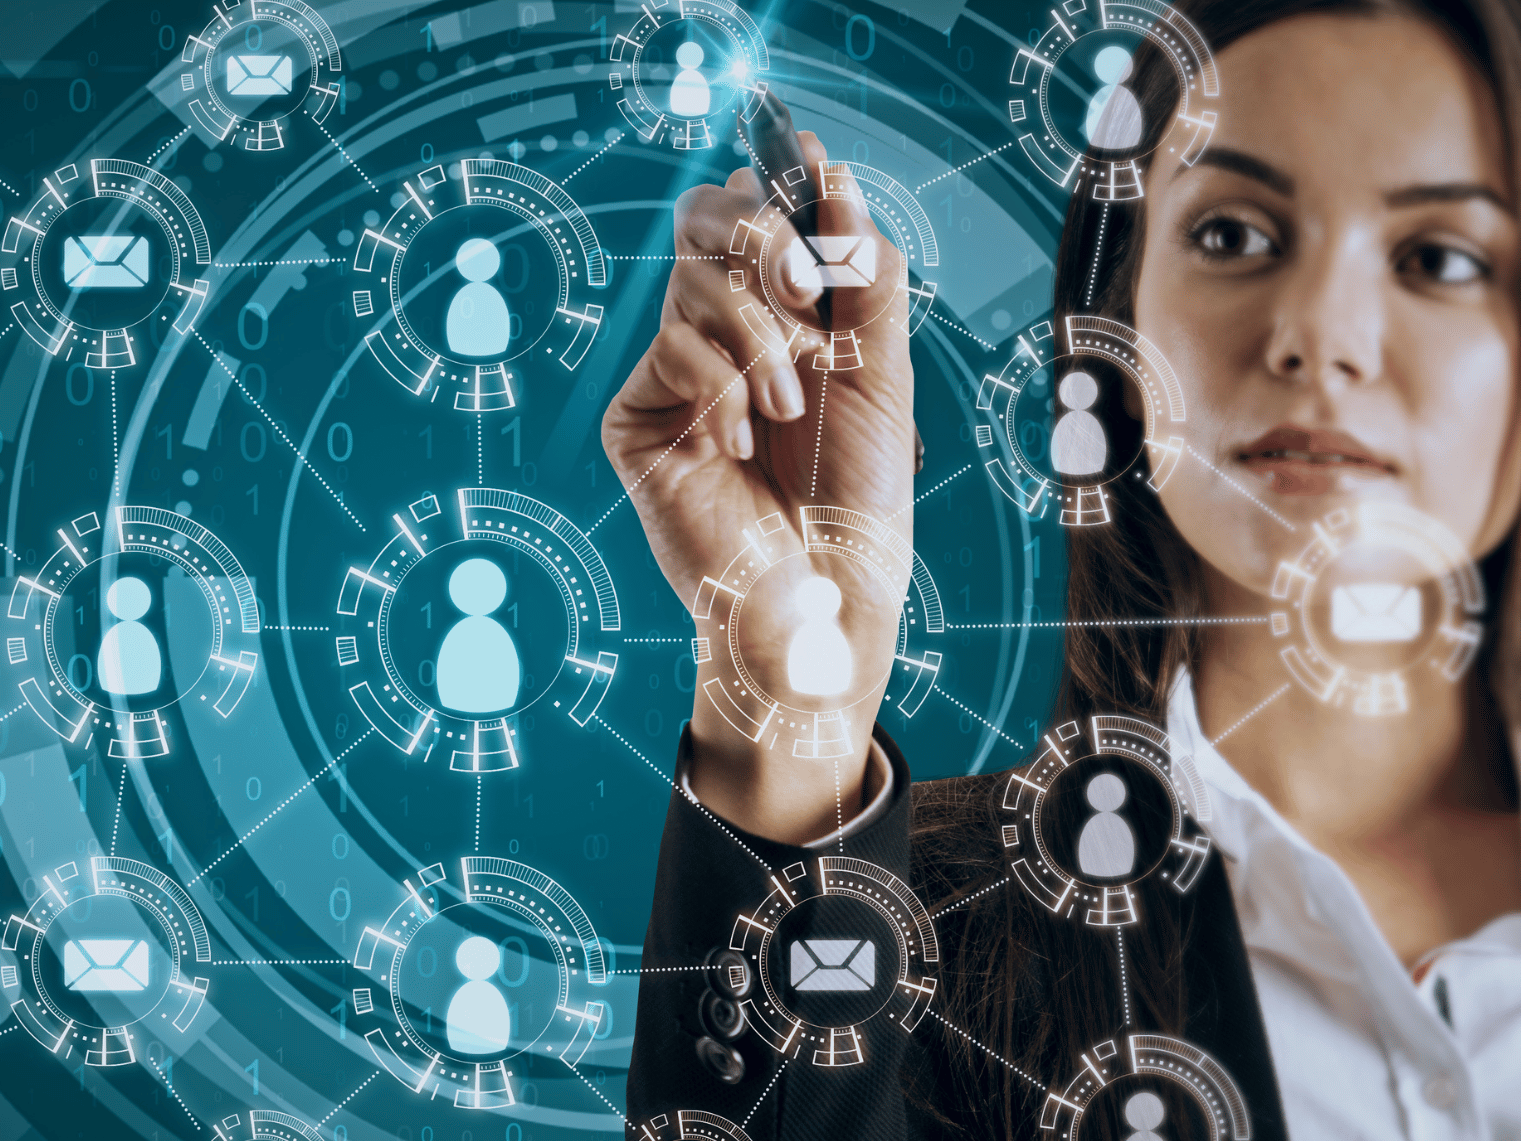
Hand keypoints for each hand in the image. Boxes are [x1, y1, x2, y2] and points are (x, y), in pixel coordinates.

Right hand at [601, 131, 920, 839]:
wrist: (825, 593)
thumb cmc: (858, 497)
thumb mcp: (883, 370)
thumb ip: (862, 274)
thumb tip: (835, 175)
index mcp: (778, 312)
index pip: (755, 212)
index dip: (777, 180)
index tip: (813, 167)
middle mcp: (720, 332)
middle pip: (704, 219)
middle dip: (761, 236)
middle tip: (802, 286)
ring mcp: (675, 374)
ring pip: (690, 281)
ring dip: (756, 333)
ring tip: (790, 402)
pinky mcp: (637, 421)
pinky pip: (669, 351)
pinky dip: (719, 385)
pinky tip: (743, 440)